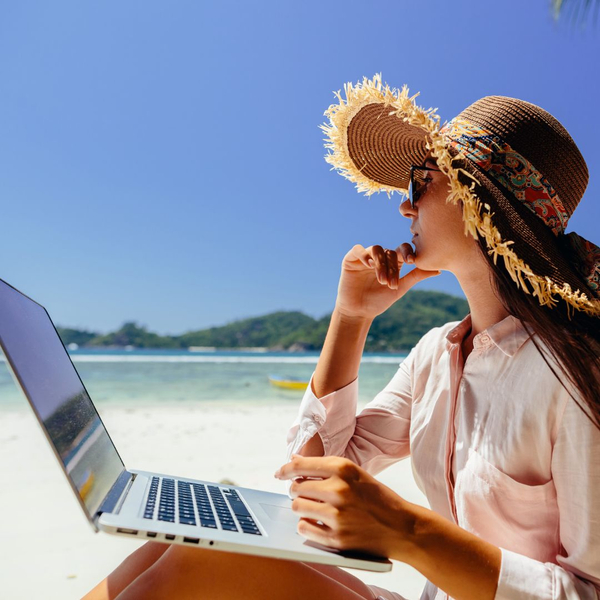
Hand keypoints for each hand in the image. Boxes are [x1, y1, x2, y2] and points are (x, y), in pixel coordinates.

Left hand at [274, 455, 417, 558]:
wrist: (402, 526)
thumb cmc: (377, 497)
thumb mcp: (355, 473)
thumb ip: (325, 467)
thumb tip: (295, 461)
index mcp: (343, 468)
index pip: (300, 466)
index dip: (285, 470)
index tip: (280, 473)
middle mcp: (338, 490)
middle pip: (296, 488)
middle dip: (297, 490)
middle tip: (305, 492)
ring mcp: (337, 516)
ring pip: (298, 508)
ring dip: (301, 507)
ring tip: (313, 507)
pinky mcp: (337, 538)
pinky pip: (304, 528)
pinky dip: (306, 525)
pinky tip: (316, 521)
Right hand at [335, 244, 440, 319]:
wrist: (358, 312)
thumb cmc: (378, 302)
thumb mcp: (399, 289)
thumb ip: (416, 276)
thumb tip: (438, 269)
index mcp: (392, 262)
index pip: (402, 250)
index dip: (408, 252)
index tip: (412, 262)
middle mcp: (379, 257)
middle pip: (389, 252)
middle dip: (392, 268)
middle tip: (392, 284)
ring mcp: (364, 258)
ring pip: (376, 250)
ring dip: (380, 265)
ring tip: (382, 281)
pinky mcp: (350, 260)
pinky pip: (357, 250)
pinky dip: (364, 255)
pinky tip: (369, 266)